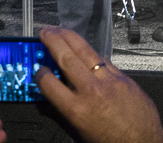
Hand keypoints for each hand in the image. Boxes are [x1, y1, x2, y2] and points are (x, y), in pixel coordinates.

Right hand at [35, 27, 162, 142]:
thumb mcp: (80, 134)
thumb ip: (62, 116)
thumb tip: (46, 104)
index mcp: (77, 110)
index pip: (49, 83)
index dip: (40, 74)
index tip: (39, 69)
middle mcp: (91, 91)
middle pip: (66, 58)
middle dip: (52, 41)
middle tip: (45, 32)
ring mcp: (109, 81)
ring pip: (86, 51)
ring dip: (70, 38)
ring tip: (60, 30)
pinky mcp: (124, 77)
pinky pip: (104, 60)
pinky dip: (91, 52)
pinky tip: (84, 48)